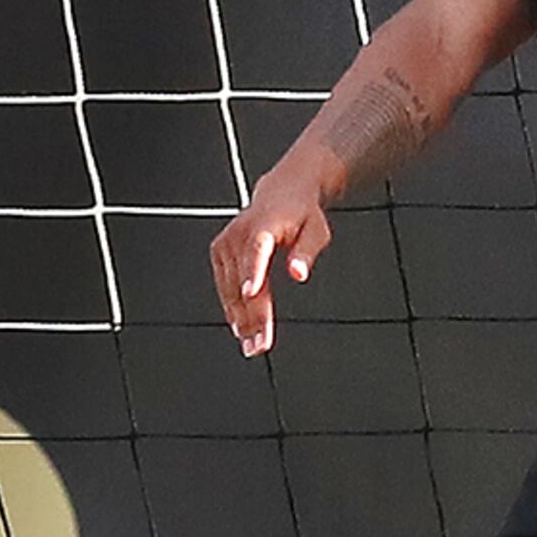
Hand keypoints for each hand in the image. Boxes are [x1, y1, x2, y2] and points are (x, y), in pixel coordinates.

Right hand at [211, 152, 338, 356]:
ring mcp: (226, 243)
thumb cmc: (302, 212)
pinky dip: (231, 307)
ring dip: (240, 319)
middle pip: (243, 280)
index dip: (253, 272)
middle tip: (260, 344)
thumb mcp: (317, 229)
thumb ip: (306, 252)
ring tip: (251, 344)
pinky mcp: (219, 251)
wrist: (282, 192)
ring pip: (230, 288)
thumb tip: (300, 273)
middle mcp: (241, 233)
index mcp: (265, 225)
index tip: (251, 293)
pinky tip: (239, 327)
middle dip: (252, 316)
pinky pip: (223, 285)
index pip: (257, 250)